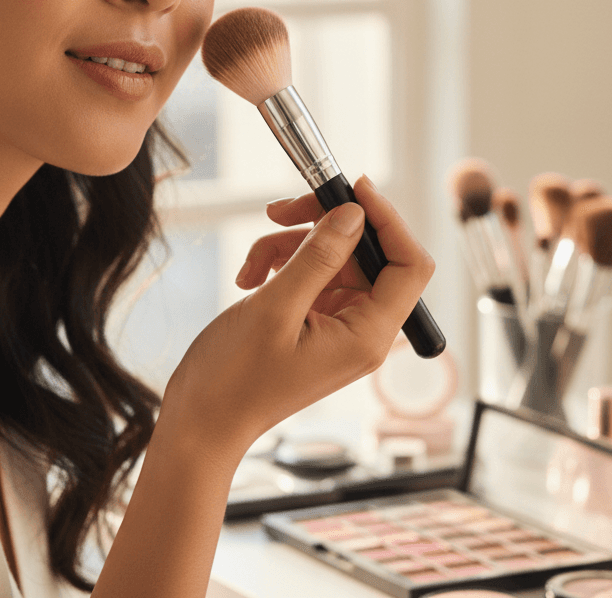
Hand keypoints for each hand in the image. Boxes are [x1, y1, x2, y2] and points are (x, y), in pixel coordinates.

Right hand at [160, 176, 434, 460]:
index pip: (410, 265)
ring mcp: (338, 324)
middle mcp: (362, 329)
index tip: (353, 189)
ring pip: (332, 256)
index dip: (388, 220)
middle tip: (281, 211)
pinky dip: (281, 263)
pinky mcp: (314, 320)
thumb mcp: (276, 308)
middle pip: (366, 252)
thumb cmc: (234, 380)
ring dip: (291, 246)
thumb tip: (355, 214)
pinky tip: (251, 278)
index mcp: (369, 335)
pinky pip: (310, 272)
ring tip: (252, 264)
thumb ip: (319, 257)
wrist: (201, 421)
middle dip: (322, 226)